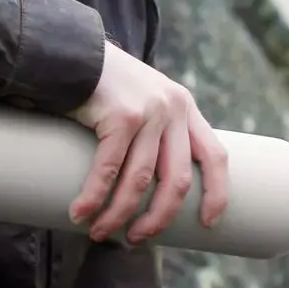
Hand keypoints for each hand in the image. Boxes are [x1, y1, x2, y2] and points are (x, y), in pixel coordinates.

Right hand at [69, 42, 228, 243]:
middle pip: (177, 180)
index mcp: (185, 109)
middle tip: (138, 238)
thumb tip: (151, 188)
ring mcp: (148, 112)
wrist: (70, 48)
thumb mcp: (142, 103)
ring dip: (118, 214)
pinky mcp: (120, 116)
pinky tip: (81, 213)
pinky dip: (94, 197)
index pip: (215, 156)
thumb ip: (154, 133)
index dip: (218, 193)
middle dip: (158, 218)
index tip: (209, 223)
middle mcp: (173, 109)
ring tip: (99, 233)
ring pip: (140, 181)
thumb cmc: (103, 86)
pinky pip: (109, 170)